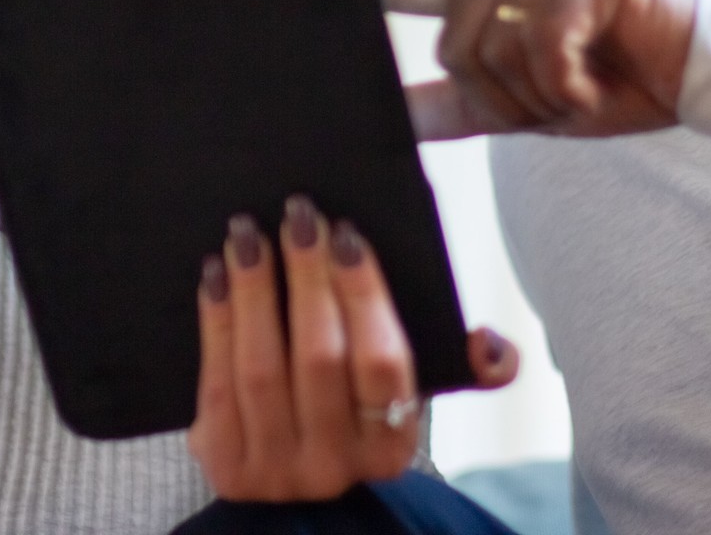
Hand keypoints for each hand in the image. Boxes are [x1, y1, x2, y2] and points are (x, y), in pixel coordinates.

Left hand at [187, 197, 516, 500]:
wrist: (288, 495)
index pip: (384, 363)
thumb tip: (495, 348)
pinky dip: (216, 322)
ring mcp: (276, 468)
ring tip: (247, 233)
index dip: (364, 293)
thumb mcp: (403, 397)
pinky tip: (215, 274)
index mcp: (391, 442)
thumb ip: (454, 365)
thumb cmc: (352, 412)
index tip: (346, 233)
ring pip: (262, 369)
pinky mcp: (225, 464)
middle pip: (320, 360)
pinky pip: (217, 384)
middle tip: (297, 214)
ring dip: (254, 291)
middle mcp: (336, 463)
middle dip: (307, 277)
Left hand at [377, 0, 696, 138]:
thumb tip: (388, 119)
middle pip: (455, 42)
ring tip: (583, 90)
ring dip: (540, 95)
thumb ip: (459, 101)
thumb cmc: (620, 77)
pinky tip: (595, 86)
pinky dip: (566, 83)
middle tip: (557, 106)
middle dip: (502, 97)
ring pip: (497, 45)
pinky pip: (544, 39)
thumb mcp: (526, 98)